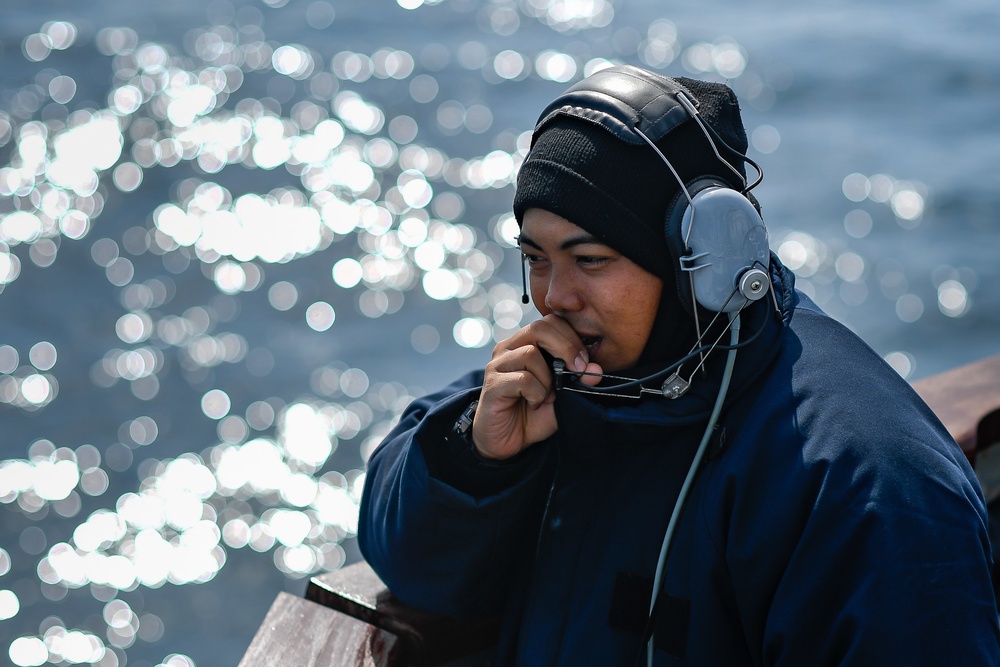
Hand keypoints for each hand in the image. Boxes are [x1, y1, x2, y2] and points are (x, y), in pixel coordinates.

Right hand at [472, 315, 602, 459]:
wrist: (506, 442)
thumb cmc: (532, 416)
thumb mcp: (563, 398)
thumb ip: (578, 383)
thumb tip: (596, 369)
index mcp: (525, 344)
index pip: (550, 321)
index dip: (571, 337)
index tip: (584, 361)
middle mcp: (509, 349)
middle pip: (539, 328)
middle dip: (565, 347)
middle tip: (576, 370)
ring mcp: (497, 365)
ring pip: (531, 354)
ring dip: (547, 379)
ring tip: (546, 397)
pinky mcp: (492, 383)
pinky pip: (523, 379)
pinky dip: (536, 394)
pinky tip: (534, 404)